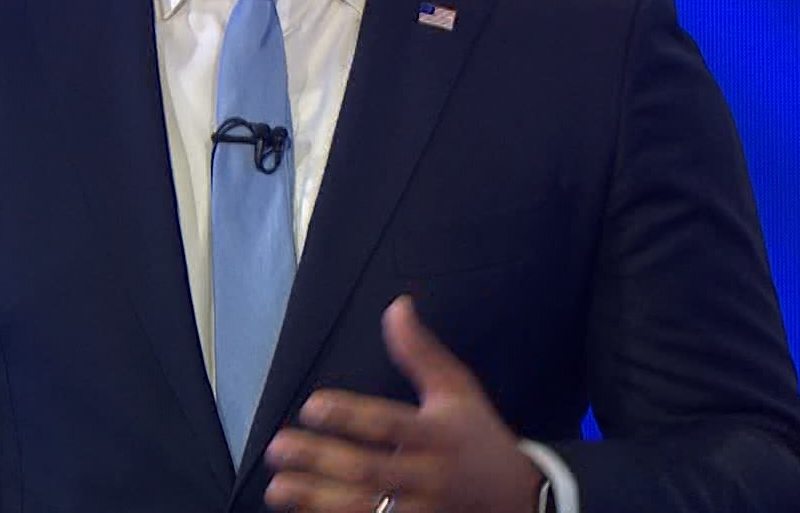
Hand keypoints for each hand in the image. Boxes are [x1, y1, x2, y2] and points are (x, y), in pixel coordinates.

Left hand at [263, 296, 542, 512]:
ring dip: (317, 501)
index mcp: (437, 435)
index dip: (349, 416)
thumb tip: (396, 307)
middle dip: (320, 461)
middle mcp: (429, 476)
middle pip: (369, 470)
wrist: (521, 500)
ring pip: (365, 509)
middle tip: (278, 448)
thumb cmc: (480, 440)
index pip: (389, 424)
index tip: (311, 406)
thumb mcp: (458, 391)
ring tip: (278, 489)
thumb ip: (421, 353)